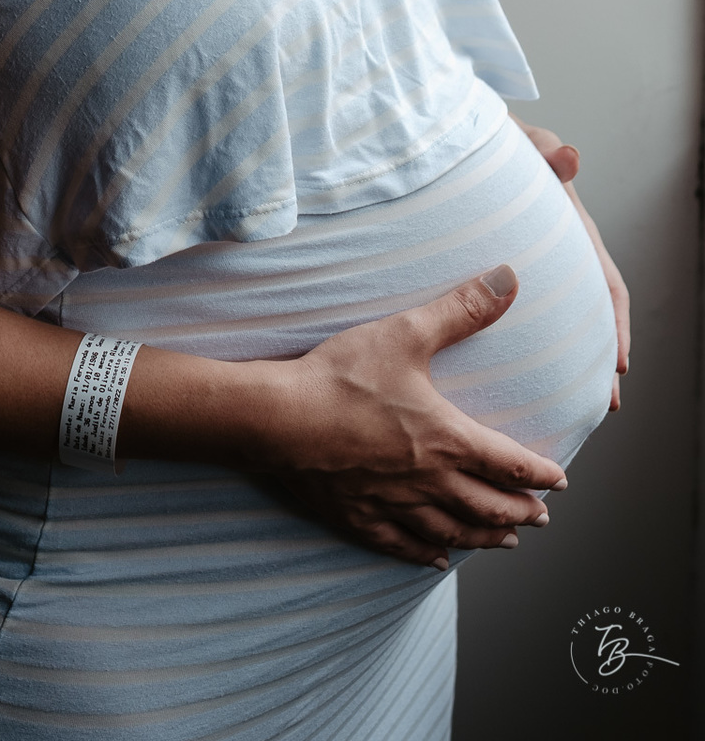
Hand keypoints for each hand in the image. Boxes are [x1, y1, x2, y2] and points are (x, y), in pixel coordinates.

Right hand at [245, 266, 565, 568]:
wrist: (280, 420)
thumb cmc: (342, 377)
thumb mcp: (406, 333)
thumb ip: (460, 309)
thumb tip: (509, 278)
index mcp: (446, 439)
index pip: (507, 463)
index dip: (538, 474)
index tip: (560, 482)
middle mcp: (429, 481)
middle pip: (487, 506)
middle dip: (519, 511)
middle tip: (540, 518)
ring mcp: (394, 505)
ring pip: (452, 531)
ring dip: (484, 537)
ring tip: (505, 541)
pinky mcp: (358, 518)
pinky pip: (401, 544)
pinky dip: (425, 553)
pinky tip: (436, 560)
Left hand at [511, 114, 629, 409]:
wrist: (460, 137)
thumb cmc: (499, 140)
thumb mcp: (523, 141)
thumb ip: (545, 148)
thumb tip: (571, 157)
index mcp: (571, 231)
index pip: (606, 283)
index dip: (616, 325)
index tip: (618, 364)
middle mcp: (555, 253)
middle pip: (586, 314)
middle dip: (596, 357)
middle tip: (600, 403)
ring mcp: (527, 262)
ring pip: (553, 318)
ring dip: (563, 356)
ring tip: (561, 400)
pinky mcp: (495, 265)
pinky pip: (512, 308)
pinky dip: (518, 339)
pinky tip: (507, 368)